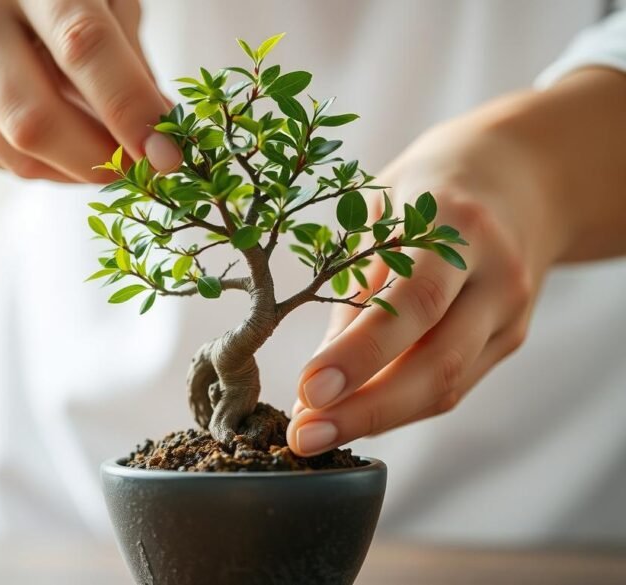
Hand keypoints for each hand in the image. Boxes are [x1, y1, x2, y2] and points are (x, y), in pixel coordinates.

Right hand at [0, 0, 180, 181]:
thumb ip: (129, 59)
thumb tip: (160, 135)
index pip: (82, 47)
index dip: (129, 107)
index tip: (169, 155)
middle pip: (39, 122)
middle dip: (103, 161)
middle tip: (145, 170)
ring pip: (23, 157)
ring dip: (81, 169)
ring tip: (107, 147)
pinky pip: (6, 166)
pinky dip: (50, 167)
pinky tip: (63, 138)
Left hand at [284, 92, 567, 455]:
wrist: (521, 177)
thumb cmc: (429, 189)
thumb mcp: (381, 209)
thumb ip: (355, 284)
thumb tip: (318, 375)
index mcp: (458, 225)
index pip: (412, 303)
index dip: (360, 354)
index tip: (309, 392)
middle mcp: (497, 274)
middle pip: (438, 361)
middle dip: (366, 409)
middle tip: (305, 437)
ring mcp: (512, 312)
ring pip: (448, 385)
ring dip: (378, 418)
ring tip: (317, 434)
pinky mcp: (510, 339)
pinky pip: (453, 384)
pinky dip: (400, 405)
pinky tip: (355, 414)